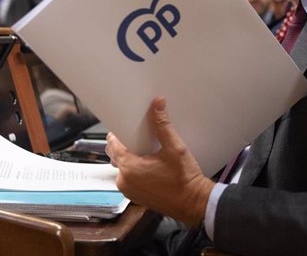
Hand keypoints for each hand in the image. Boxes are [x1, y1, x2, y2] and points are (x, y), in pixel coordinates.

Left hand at [106, 96, 214, 227]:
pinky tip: (151, 165)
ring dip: (131, 158)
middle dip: (126, 144)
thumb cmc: (184, 178)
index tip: (128, 125)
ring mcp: (129, 191)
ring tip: (149, 151)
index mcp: (129, 167)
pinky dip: (136, 170)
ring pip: (122, 167)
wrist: (193, 203)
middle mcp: (124, 181)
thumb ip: (162, 125)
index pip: (113, 144)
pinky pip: (129, 178)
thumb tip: (157, 104)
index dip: (119, 133)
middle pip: (116, 155)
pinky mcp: (136, 196)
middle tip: (142, 137)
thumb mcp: (174, 148)